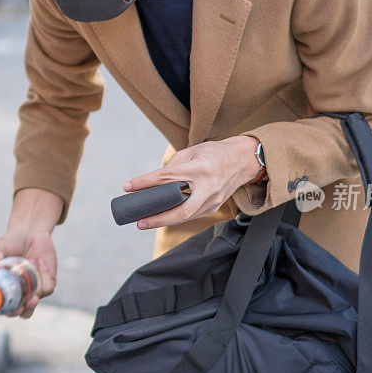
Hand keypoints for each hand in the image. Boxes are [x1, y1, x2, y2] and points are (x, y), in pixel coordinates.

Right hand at [0, 229, 56, 318]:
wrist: (32, 233)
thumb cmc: (12, 241)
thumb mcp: (0, 245)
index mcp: (3, 288)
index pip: (3, 308)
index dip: (7, 312)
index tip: (13, 308)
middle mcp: (18, 293)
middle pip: (23, 313)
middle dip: (26, 310)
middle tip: (30, 299)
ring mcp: (33, 290)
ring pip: (37, 300)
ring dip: (35, 282)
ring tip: (31, 261)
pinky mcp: (47, 284)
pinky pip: (48, 287)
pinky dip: (44, 274)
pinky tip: (40, 262)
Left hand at [122, 135, 261, 229]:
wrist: (243, 160)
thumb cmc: (215, 153)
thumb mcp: (192, 151)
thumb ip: (173, 166)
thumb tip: (153, 182)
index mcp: (200, 169)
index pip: (167, 178)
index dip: (145, 183)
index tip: (127, 187)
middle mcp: (208, 187)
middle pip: (181, 211)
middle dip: (158, 219)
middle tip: (139, 221)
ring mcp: (213, 200)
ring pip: (185, 217)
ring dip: (164, 221)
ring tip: (146, 221)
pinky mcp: (214, 207)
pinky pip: (191, 215)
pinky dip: (175, 217)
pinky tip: (162, 217)